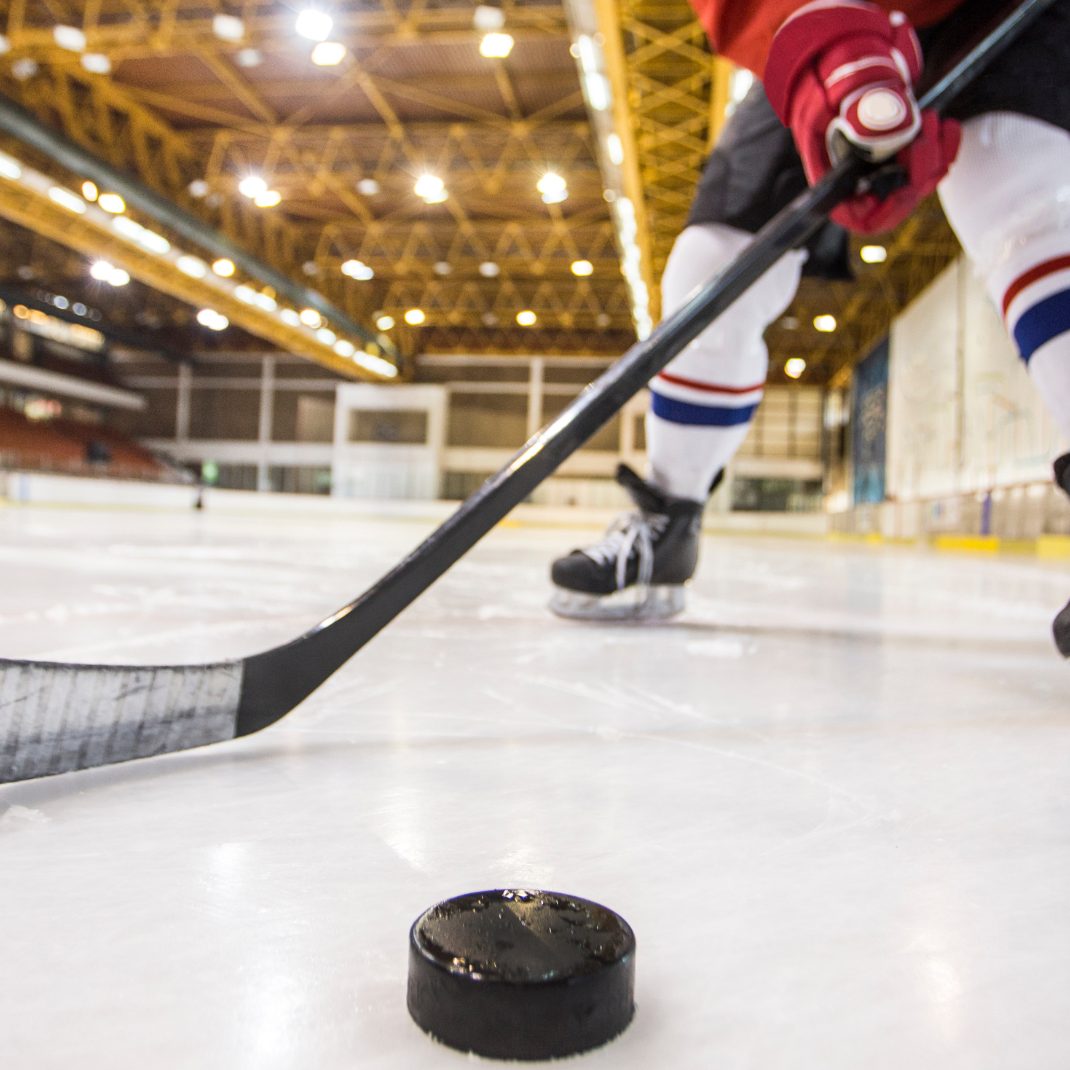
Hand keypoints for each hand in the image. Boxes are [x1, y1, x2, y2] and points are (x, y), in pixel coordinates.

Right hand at [764, 0, 960, 232]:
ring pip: (917, 183)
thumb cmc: (826, 85)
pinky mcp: (900, 156)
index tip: (906, 188)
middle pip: (895, 200)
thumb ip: (863, 108)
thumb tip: (900, 125)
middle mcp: (858, 182)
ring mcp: (881, 170)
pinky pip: (930, 165)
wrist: (834, 71)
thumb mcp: (836, 92)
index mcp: (833, 180)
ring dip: (936, 156)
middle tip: (927, 134)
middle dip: (920, 172)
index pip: (859, 216)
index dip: (886, 211)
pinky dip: (945, 148)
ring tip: (936, 121)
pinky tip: (948, 126)